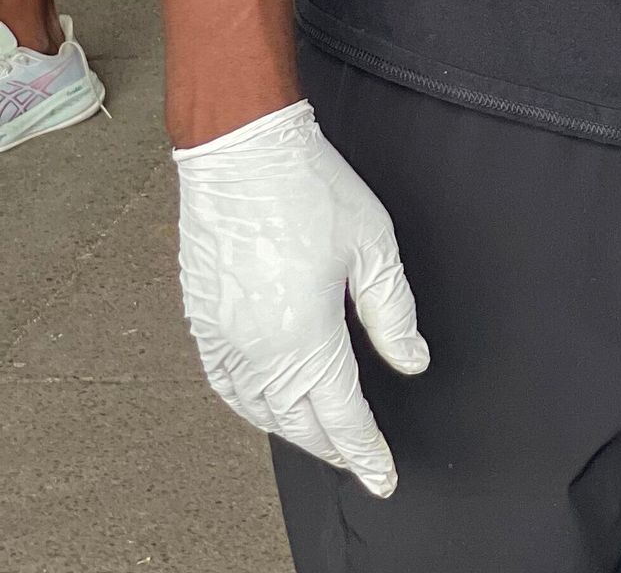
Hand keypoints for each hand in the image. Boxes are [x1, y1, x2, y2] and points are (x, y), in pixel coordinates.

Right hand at [174, 100, 427, 495]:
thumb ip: (394, 312)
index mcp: (305, 337)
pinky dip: (250, 404)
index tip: (383, 475)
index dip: (366, 451)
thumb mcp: (374, 246)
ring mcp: (223, 338)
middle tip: (360, 460)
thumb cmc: (310, 188)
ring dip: (292, 428)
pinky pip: (225, 384)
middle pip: (297, 422)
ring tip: (321, 435)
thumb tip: (411, 359)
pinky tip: (266, 401)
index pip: (341, 416)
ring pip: (259, 410)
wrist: (242, 152)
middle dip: (332, 447)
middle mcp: (258, 350)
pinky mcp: (201, 320)